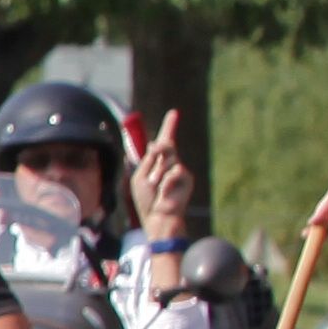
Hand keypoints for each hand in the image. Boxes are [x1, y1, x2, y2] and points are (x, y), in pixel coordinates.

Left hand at [137, 120, 201, 242]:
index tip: (174, 113)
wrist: (158, 215)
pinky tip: (164, 191)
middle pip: (165, 146)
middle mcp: (169, 164)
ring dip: (157, 173)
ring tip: (155, 187)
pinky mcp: (187, 178)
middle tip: (152, 163)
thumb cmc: (146, 199)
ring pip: (168, 159)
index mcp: (156, 163)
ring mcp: (179, 170)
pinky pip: (175, 171)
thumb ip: (148, 160)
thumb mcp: (140, 177)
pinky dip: (166, 181)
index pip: (164, 141)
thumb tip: (155, 143)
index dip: (169, 126)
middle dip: (158, 150)